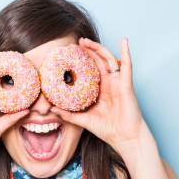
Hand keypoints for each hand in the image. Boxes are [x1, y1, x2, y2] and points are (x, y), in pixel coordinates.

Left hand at [50, 38, 152, 155]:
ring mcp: (118, 82)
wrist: (124, 138)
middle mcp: (109, 83)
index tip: (67, 55)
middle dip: (86, 51)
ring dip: (97, 48)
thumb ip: (68, 114)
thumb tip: (51, 109)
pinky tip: (124, 41)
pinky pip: (127, 65)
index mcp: (99, 89)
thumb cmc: (107, 129)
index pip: (88, 71)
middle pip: (97, 61)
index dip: (80, 61)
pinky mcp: (126, 84)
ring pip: (108, 59)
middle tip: (73, 44)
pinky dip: (126, 52)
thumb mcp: (82, 120)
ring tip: (85, 41)